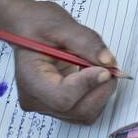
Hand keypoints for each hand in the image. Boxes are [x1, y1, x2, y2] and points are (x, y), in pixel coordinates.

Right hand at [11, 2, 119, 124]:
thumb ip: (87, 42)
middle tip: (108, 65)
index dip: (89, 84)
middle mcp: (37, 101)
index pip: (63, 98)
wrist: (28, 28)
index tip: (106, 68)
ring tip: (96, 66)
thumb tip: (109, 63)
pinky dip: (96, 93)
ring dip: (100, 91)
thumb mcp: (62, 25)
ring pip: (85, 113)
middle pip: (78, 110)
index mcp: (30, 80)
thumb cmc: (38, 24)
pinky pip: (85, 109)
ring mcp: (47, 107)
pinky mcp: (59, 107)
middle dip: (100, 88)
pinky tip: (92, 73)